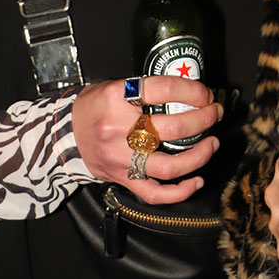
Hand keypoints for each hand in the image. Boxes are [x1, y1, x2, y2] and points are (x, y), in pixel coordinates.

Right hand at [71, 75, 222, 203]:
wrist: (63, 135)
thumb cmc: (93, 107)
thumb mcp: (113, 86)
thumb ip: (145, 89)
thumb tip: (187, 90)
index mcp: (116, 98)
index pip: (165, 90)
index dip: (193, 90)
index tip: (205, 93)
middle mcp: (119, 129)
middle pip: (174, 128)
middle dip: (204, 120)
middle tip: (214, 113)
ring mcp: (121, 158)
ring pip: (170, 165)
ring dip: (199, 155)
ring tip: (212, 143)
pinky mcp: (122, 179)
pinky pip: (155, 193)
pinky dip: (180, 191)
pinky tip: (196, 180)